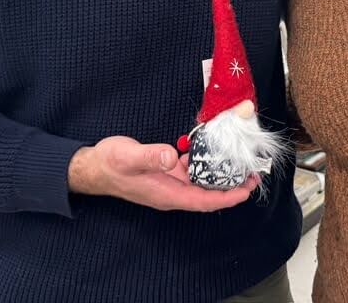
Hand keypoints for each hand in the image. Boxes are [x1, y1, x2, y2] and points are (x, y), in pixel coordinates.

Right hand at [68, 136, 258, 211]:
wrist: (93, 166)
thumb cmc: (110, 164)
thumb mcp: (129, 157)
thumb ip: (151, 156)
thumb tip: (172, 155)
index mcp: (168, 194)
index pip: (205, 201)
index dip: (228, 197)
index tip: (247, 189)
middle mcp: (173, 191)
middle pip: (209, 193)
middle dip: (232, 186)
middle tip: (253, 173)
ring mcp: (170, 182)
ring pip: (203, 181)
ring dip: (221, 173)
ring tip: (241, 160)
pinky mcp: (167, 171)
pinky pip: (191, 169)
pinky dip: (205, 160)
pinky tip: (213, 147)